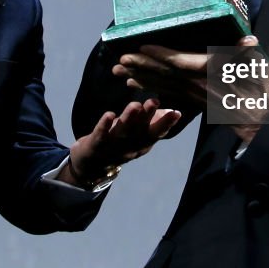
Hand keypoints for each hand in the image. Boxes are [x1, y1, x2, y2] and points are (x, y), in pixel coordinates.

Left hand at [63, 99, 180, 187]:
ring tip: (135, 105)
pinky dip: (104, 125)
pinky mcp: (96, 144)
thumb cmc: (120, 143)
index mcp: (141, 143)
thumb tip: (174, 111)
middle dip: (147, 116)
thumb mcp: (140, 135)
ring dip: (128, 118)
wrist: (92, 166)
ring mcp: (112, 146)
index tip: (176, 113)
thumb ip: (155, 123)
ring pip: (122, 131)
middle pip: (140, 131)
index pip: (156, 133)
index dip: (166, 124)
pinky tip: (109, 114)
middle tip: (154, 101)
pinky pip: (100, 134)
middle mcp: (129, 146)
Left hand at [115, 36, 268, 143]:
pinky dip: (147, 86)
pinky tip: (133, 84)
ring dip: (138, 76)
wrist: (259, 118)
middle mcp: (197, 85)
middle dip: (140, 66)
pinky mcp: (191, 100)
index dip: (161, 55)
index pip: (180, 62)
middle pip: (163, 73)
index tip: (141, 46)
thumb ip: (249, 55)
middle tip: (118, 62)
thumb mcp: (258, 69)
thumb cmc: (259, 89)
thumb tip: (250, 41)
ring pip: (161, 83)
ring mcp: (192, 94)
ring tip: (118, 72)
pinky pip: (165, 92)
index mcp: (209, 73)